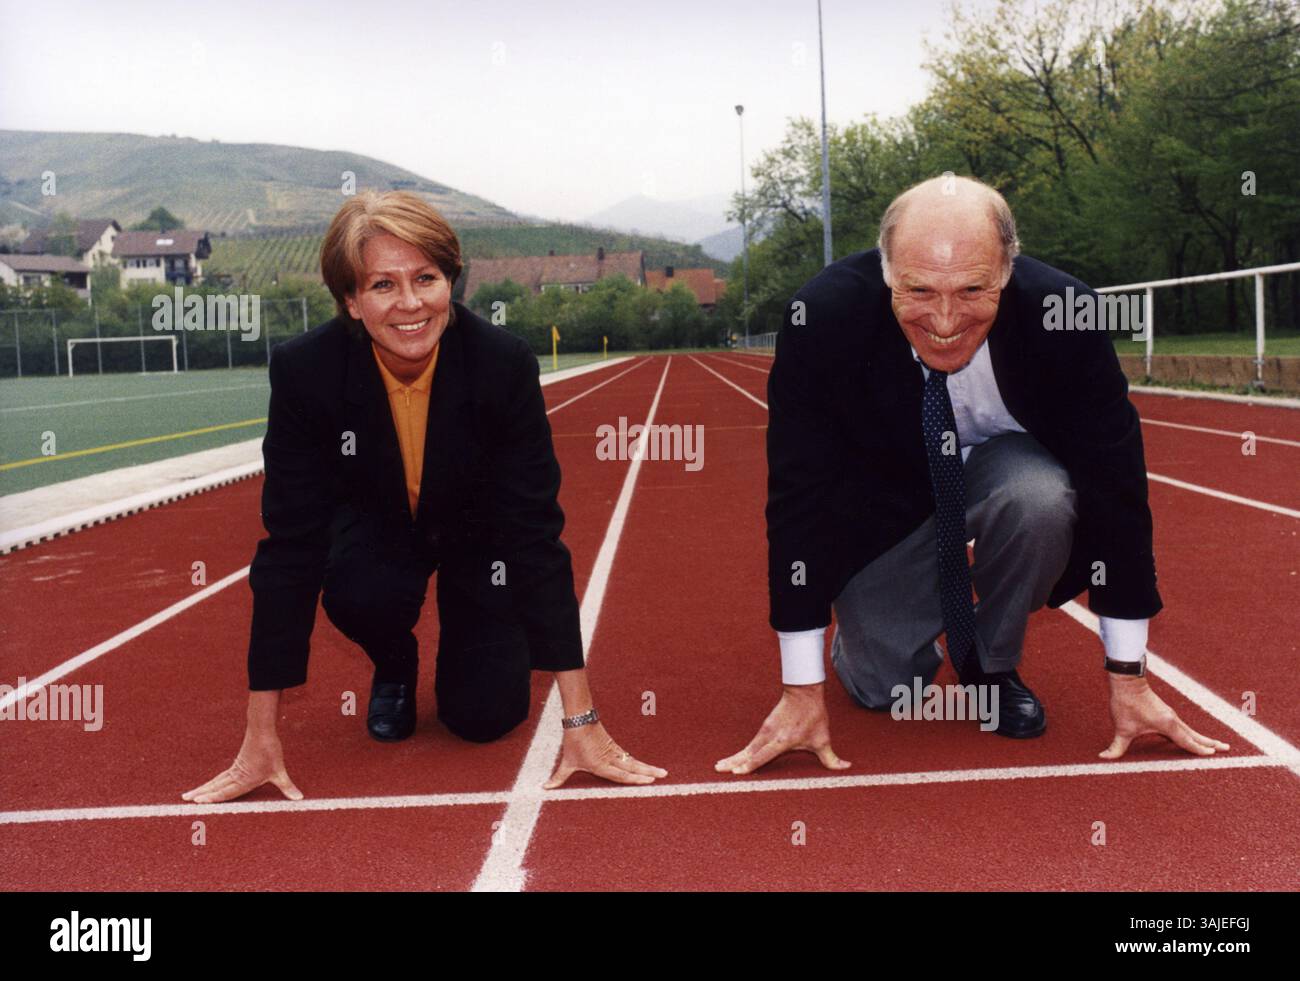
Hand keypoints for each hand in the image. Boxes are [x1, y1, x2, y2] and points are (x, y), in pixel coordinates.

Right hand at [183, 691, 302, 802]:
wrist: (263, 731)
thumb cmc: (270, 751)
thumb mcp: (280, 772)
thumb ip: (287, 787)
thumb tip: (299, 798)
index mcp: (246, 779)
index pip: (227, 791)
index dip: (213, 797)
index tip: (200, 802)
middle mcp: (237, 776)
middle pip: (216, 786)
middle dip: (201, 794)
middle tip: (185, 800)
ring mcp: (234, 770)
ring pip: (215, 781)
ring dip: (202, 788)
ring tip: (188, 795)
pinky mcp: (235, 765)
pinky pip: (220, 777)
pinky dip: (212, 783)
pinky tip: (207, 787)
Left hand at [543, 722, 666, 787]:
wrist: (580, 720)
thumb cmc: (573, 742)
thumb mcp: (566, 762)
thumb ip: (559, 777)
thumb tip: (545, 788)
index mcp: (600, 765)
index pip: (621, 775)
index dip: (635, 779)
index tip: (648, 781)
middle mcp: (610, 759)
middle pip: (632, 767)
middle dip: (648, 772)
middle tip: (663, 776)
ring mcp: (614, 752)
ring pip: (634, 762)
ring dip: (647, 767)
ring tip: (662, 772)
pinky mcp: (614, 747)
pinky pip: (629, 757)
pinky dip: (638, 763)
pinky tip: (645, 767)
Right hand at [715, 683, 849, 775]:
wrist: (804, 692)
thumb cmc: (813, 716)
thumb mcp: (823, 739)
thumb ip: (832, 758)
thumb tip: (846, 768)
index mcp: (782, 740)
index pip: (763, 755)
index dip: (750, 764)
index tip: (737, 771)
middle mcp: (770, 736)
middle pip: (748, 752)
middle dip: (733, 762)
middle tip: (718, 770)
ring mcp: (765, 731)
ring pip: (747, 748)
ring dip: (734, 757)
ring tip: (720, 766)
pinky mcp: (764, 728)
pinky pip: (751, 744)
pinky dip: (742, 752)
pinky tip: (735, 759)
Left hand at [1099, 674, 1229, 759]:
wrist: (1127, 682)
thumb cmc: (1126, 704)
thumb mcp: (1122, 728)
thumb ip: (1116, 746)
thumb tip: (1103, 758)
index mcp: (1167, 725)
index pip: (1187, 741)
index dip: (1199, 749)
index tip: (1213, 755)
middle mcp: (1173, 720)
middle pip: (1195, 735)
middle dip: (1210, 743)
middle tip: (1227, 749)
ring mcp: (1170, 715)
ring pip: (1190, 730)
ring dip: (1203, 738)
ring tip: (1216, 745)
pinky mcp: (1166, 713)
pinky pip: (1182, 727)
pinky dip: (1191, 734)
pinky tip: (1191, 737)